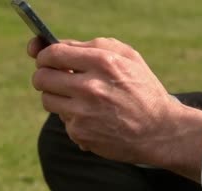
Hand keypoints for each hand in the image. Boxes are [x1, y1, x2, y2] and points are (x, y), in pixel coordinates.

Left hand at [28, 37, 201, 181]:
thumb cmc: (141, 89)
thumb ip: (91, 46)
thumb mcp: (126, 57)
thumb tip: (56, 46)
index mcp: (102, 62)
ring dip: (56, 97)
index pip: (53, 54)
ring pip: (47, 100)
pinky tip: (92, 118)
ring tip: (76, 98)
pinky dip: (72, 118)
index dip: (43, 56)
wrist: (159, 131)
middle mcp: (90, 87)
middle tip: (51, 78)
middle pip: (41, 78)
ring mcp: (83, 113)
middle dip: (43, 76)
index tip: (44, 59)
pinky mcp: (80, 133)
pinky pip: (62, 120)